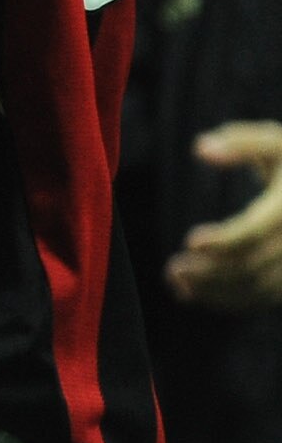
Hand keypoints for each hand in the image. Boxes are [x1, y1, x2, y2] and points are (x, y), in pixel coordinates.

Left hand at [170, 122, 281, 310]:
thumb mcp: (277, 142)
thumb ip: (242, 142)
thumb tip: (200, 148)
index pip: (255, 231)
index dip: (223, 239)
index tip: (190, 241)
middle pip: (252, 264)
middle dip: (210, 271)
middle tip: (172, 269)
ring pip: (258, 287)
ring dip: (215, 290)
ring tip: (176, 281)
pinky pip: (266, 296)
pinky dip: (231, 300)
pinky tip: (195, 293)